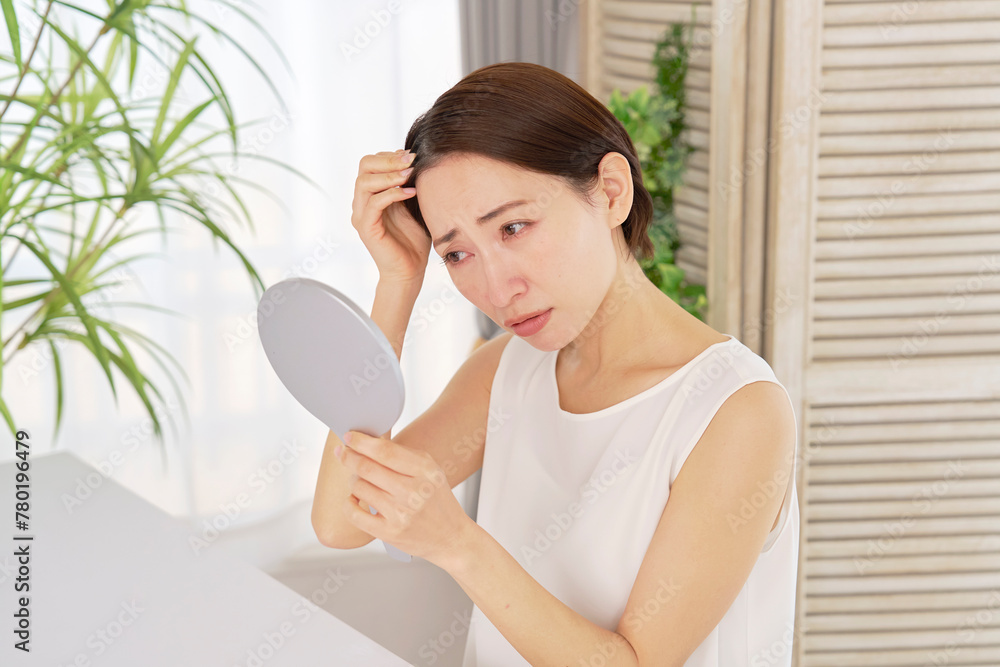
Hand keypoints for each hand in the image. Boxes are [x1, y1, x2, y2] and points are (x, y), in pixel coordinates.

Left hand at [336, 431, 470, 566]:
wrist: (451, 537)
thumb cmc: (438, 501)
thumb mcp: (431, 471)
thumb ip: (404, 456)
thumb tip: (371, 442)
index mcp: (425, 472)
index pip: (386, 451)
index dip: (362, 442)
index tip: (349, 436)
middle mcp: (412, 492)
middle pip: (367, 467)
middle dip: (349, 457)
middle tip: (342, 452)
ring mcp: (400, 514)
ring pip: (359, 487)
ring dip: (354, 480)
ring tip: (360, 479)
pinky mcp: (389, 533)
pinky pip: (354, 514)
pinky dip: (348, 503)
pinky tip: (354, 499)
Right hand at [352, 149, 430, 283]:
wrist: (410, 270)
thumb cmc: (414, 239)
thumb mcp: (414, 204)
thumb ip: (410, 184)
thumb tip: (417, 160)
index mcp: (371, 195)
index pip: (370, 163)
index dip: (390, 156)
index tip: (412, 156)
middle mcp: (361, 202)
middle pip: (364, 166)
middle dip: (389, 160)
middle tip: (411, 160)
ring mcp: (361, 215)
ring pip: (365, 182)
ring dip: (390, 175)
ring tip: (410, 175)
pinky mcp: (366, 228)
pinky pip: (374, 203)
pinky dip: (393, 193)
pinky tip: (411, 193)